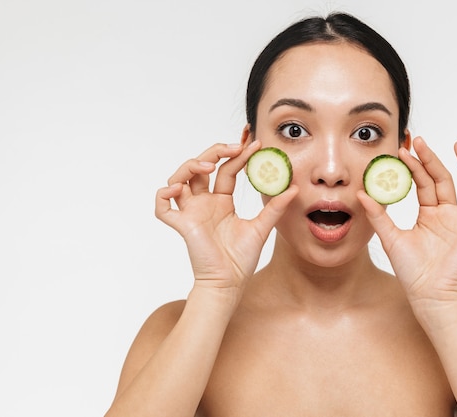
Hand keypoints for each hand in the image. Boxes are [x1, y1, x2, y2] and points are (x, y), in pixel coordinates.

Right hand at [155, 141, 297, 295]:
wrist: (230, 283)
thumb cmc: (241, 259)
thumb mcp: (262, 228)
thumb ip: (275, 207)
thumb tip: (294, 188)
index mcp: (221, 201)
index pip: (226, 169)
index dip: (238, 154)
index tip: (254, 142)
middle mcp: (204, 203)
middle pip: (201, 166)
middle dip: (215, 151)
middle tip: (234, 147)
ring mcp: (191, 212)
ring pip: (179, 178)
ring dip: (191, 166)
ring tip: (210, 166)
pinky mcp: (181, 224)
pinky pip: (162, 206)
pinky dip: (164, 194)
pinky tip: (179, 189)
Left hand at [357, 137, 456, 307]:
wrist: (428, 295)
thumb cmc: (411, 270)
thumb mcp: (390, 238)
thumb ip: (378, 215)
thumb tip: (360, 193)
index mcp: (428, 212)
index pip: (423, 182)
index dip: (414, 166)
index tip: (403, 151)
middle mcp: (447, 213)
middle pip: (443, 179)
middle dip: (432, 159)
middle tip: (420, 141)